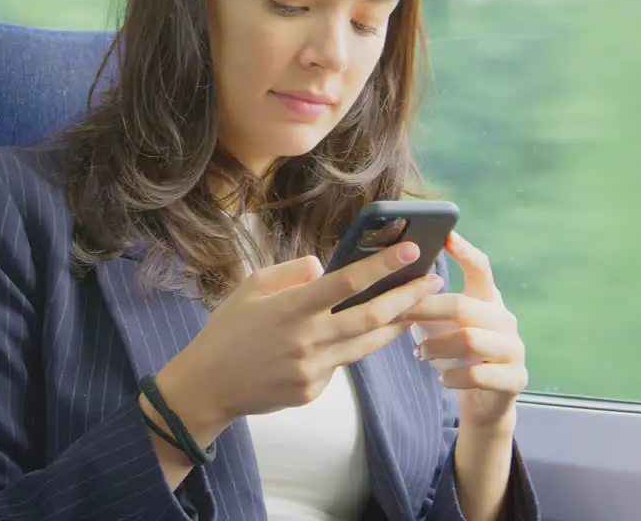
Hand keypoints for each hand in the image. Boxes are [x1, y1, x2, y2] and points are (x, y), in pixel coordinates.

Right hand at [159, 241, 444, 440]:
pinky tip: (351, 337)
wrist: (207, 386)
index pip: (346, 283)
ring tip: (416, 307)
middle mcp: (305, 340)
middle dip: (408, 298)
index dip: (382, 266)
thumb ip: (293, 272)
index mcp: (290, 308)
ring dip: (395, 325)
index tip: (412, 250)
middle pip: (370, 317)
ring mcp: (311, 370)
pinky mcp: (312, 391)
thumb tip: (325, 267)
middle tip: (433, 281)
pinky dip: (349, 348)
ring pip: (366, 345)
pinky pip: (340, 365)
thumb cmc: (228, 329)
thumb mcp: (252, 287)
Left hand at [402, 232, 525, 430]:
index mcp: (488, 300)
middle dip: (426, 310)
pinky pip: (477, 374)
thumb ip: (429, 304)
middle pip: (463, 305)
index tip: (445, 235)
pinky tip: (443, 379)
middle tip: (398, 316)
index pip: (480, 267)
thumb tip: (388, 283)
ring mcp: (513, 348)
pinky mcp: (514, 378)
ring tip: (419, 353)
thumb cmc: (456, 355)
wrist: (484, 401)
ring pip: (469, 340)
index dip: (464, 250)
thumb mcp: (443, 325)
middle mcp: (505, 319)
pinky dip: (453, 377)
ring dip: (436, 347)